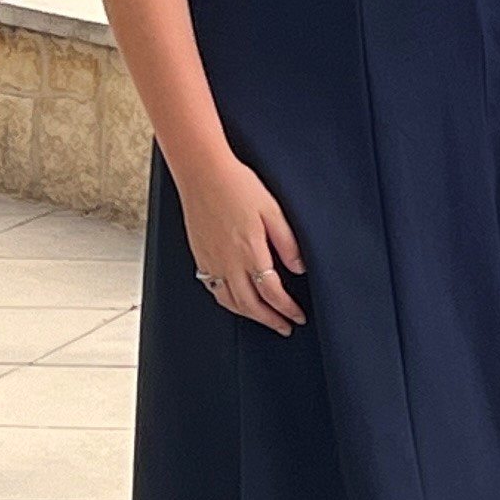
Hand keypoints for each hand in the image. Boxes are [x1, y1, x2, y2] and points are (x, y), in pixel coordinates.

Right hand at [174, 156, 306, 334]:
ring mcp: (210, 261)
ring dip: (249, 315)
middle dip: (270, 320)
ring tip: (264, 318)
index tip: (298, 316)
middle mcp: (227, 262)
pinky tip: (236, 300)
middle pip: (250, 305)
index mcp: (249, 252)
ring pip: (230, 301)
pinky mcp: (199, 256)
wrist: (202, 172)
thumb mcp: (273, 210)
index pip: (272, 293)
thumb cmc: (237, 185)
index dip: (287, 309)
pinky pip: (213, 289)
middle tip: (284, 327)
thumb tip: (300, 267)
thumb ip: (287, 242)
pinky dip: (228, 302)